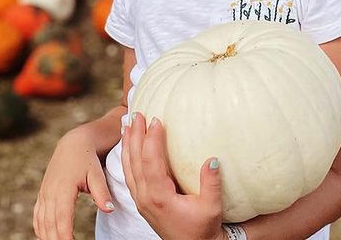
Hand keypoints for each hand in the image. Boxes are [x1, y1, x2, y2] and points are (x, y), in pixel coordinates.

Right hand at [33, 127, 114, 239]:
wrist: (73, 144)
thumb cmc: (88, 160)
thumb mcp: (97, 173)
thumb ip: (102, 192)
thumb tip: (109, 210)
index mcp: (64, 187)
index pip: (62, 217)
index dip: (64, 235)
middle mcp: (50, 191)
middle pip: (50, 223)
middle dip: (56, 239)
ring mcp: (44, 193)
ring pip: (41, 221)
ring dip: (47, 236)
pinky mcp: (43, 194)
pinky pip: (37, 215)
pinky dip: (40, 228)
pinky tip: (47, 237)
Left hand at [122, 112, 224, 239]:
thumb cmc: (203, 228)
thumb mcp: (211, 208)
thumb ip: (211, 184)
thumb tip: (212, 159)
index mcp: (159, 197)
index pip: (151, 162)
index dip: (151, 140)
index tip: (156, 119)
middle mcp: (145, 197)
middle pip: (134, 161)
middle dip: (135, 135)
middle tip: (136, 113)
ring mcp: (140, 199)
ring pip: (128, 167)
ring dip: (128, 144)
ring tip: (127, 123)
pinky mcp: (141, 200)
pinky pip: (130, 174)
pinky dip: (128, 156)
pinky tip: (130, 145)